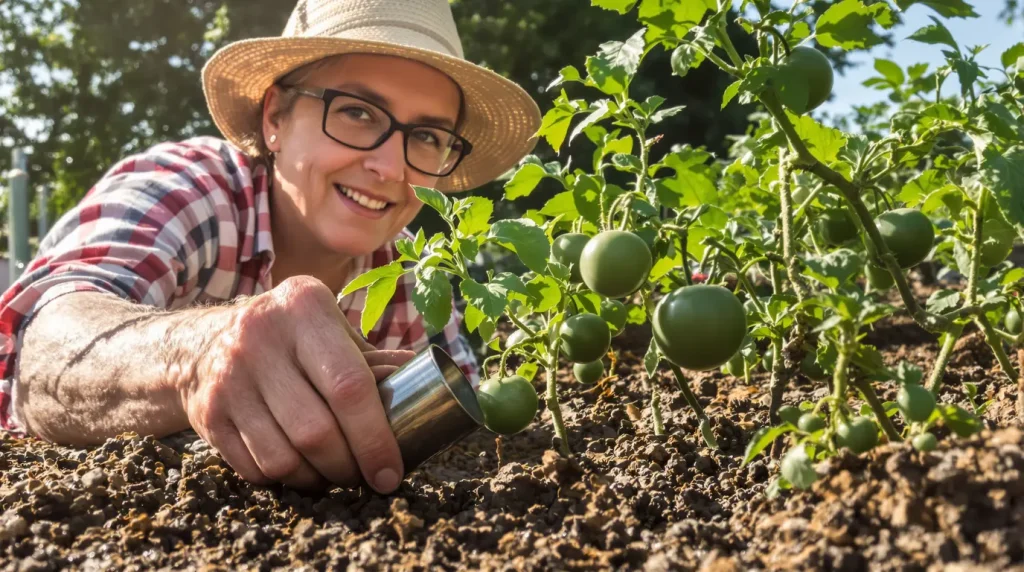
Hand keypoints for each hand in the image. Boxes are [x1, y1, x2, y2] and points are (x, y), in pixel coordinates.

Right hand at [182, 276, 414, 491]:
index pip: (350, 386)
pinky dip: (284, 480)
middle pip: (316, 430)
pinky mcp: (207, 412)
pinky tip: (299, 470)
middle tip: (363, 476)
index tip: (391, 472)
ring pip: (283, 457)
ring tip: (333, 475)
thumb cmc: (293, 338)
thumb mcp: (330, 328)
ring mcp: (228, 376)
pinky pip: (254, 467)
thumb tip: (429, 385)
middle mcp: (260, 337)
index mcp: (304, 307)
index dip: (376, 438)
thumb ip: (373, 359)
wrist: (205, 341)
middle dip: (348, 467)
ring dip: (316, 479)